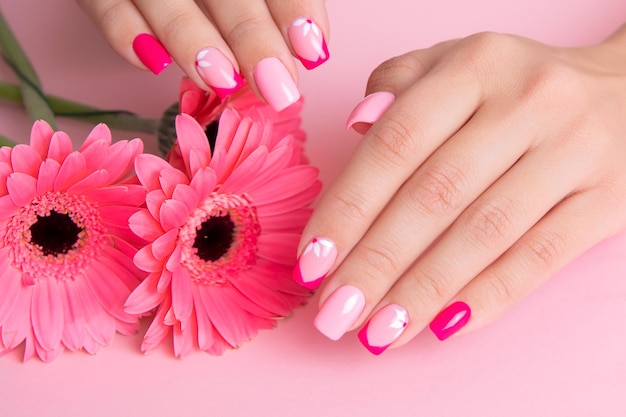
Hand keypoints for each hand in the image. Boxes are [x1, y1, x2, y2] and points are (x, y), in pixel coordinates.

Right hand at [76, 0, 328, 110]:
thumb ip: (268, 2)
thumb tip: (308, 50)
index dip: (293, 7)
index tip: (313, 51)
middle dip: (252, 37)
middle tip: (278, 88)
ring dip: (192, 41)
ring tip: (222, 82)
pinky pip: (104, 4)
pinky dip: (125, 34)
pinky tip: (153, 65)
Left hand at [293, 26, 625, 353]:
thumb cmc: (519, 86)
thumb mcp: (459, 64)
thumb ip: (398, 84)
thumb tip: (354, 128)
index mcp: (475, 65)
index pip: (396, 144)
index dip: (348, 207)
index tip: (311, 261)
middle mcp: (526, 103)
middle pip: (434, 195)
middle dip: (375, 262)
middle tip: (334, 312)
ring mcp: (574, 151)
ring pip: (484, 234)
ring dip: (422, 291)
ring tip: (378, 333)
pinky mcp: (610, 199)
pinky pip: (540, 257)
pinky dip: (488, 297)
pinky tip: (442, 327)